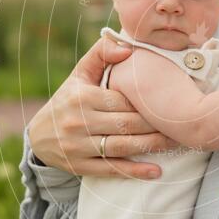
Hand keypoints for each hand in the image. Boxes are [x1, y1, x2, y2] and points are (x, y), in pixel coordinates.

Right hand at [28, 35, 179, 178]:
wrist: (38, 136)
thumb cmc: (68, 100)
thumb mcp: (79, 74)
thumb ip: (101, 54)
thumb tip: (127, 46)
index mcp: (81, 97)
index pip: (122, 101)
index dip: (146, 103)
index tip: (168, 103)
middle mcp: (78, 122)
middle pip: (126, 124)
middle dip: (155, 125)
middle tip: (179, 124)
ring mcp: (78, 146)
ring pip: (122, 146)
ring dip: (151, 146)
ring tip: (174, 142)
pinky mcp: (80, 167)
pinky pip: (111, 169)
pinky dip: (135, 171)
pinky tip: (156, 171)